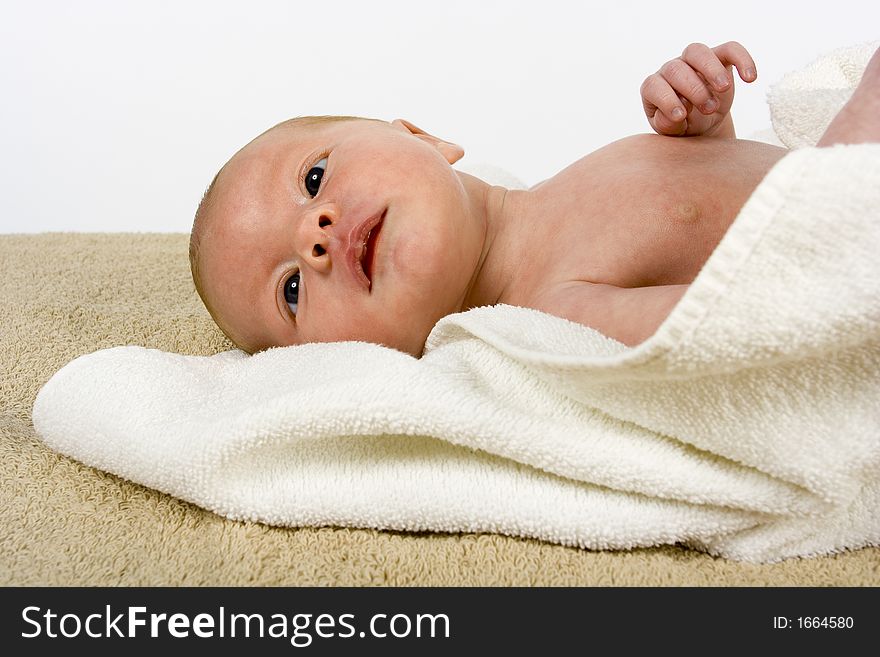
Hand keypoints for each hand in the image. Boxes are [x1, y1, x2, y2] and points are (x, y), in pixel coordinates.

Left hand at [641, 41, 756, 136]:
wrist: (701, 124)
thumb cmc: (682, 126)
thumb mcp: (672, 131)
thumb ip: (667, 124)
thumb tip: (675, 115)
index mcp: (654, 88)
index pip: (653, 86)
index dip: (666, 100)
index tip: (681, 117)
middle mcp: (670, 70)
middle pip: (676, 69)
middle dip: (693, 89)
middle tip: (708, 109)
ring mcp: (693, 61)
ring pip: (697, 52)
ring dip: (711, 70)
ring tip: (723, 89)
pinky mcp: (717, 57)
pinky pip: (730, 49)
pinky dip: (742, 59)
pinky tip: (750, 78)